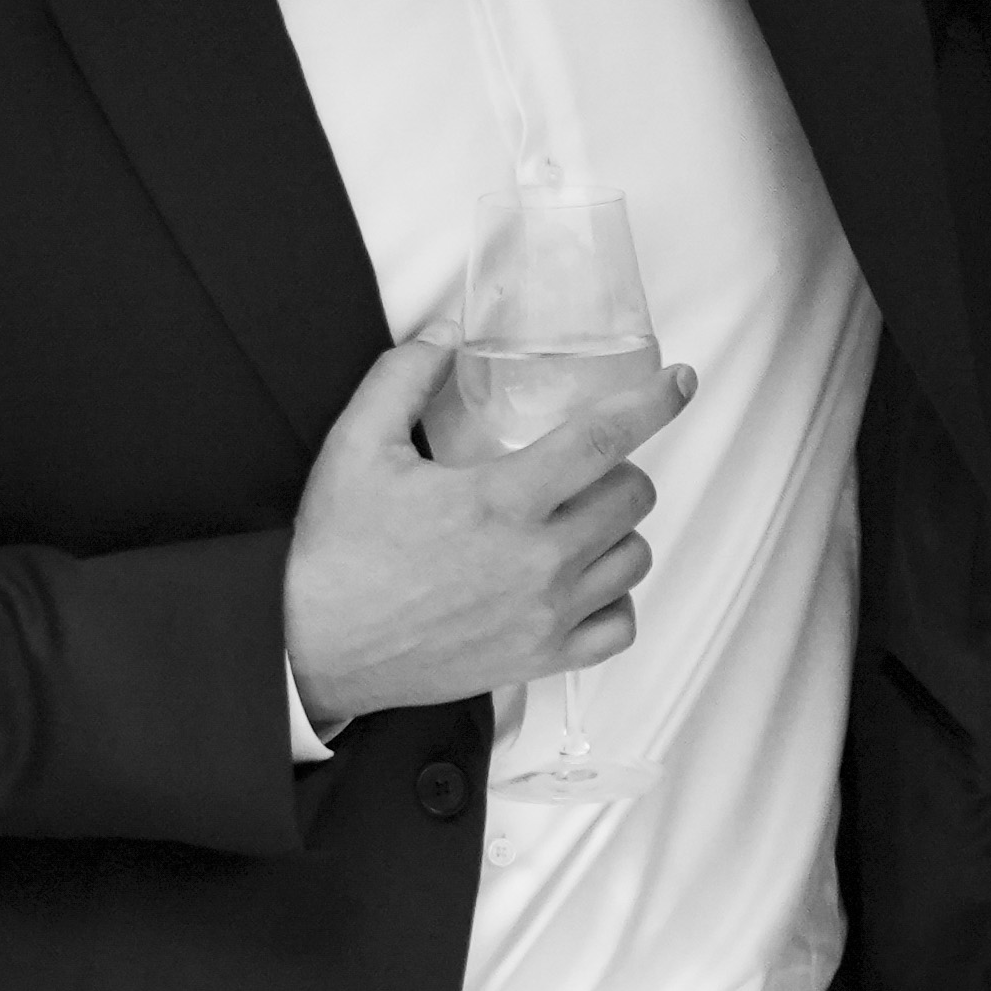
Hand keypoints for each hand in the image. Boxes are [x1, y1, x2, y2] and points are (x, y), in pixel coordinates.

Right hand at [283, 333, 688, 732]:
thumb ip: (405, 376)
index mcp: (501, 500)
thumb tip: (447, 330)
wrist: (310, 647)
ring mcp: (545, 616)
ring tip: (577, 520)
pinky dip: (614, 599)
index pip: (602, 440)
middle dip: (619, 469)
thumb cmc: (336, 549)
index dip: (652, 403)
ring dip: (618, 531)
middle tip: (579, 468)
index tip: (679, 382)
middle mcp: (538, 560)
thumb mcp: (356, 445)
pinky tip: (583, 581)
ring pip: (634, 559)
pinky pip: (620, 627)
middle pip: (632, 498)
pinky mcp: (540, 660)